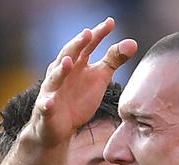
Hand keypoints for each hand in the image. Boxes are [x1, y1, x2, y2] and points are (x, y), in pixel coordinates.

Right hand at [29, 17, 136, 146]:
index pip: (87, 46)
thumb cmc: (79, 99)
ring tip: (69, 61)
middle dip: (77, 45)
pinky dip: (47, 103)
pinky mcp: (46, 109)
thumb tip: (132, 43)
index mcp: (77, 65)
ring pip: (55, 78)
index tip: (110, 23)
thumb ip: (113, 60)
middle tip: (88, 33)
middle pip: (69, 56)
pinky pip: (46, 106)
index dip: (98, 35)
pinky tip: (50, 102)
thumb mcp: (99, 78)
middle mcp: (63, 73)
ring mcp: (52, 90)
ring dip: (61, 70)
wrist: (59, 128)